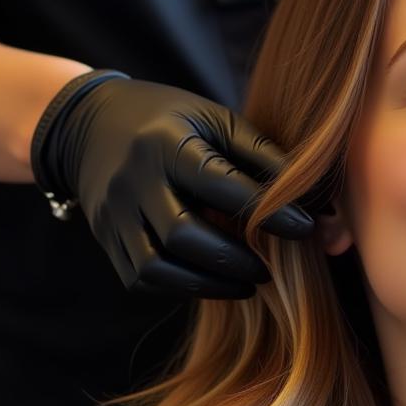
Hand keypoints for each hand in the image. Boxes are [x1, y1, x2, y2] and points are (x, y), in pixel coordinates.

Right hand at [39, 75, 312, 297]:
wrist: (90, 124)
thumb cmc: (172, 120)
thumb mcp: (217, 120)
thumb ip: (263, 156)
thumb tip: (315, 199)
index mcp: (166, 142)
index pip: (220, 184)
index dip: (267, 211)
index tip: (305, 228)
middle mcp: (133, 179)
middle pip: (183, 233)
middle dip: (235, 258)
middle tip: (270, 270)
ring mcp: (111, 212)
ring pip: (157, 266)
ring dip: (209, 283)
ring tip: (247, 283)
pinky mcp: (104, 238)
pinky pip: (140, 277)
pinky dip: (181, 286)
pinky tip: (212, 280)